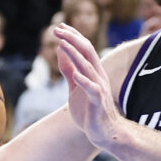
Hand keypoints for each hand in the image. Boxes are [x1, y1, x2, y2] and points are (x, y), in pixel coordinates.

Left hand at [53, 24, 124, 149]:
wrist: (103, 133)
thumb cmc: (89, 110)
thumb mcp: (75, 87)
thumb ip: (68, 70)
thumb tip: (61, 50)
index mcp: (93, 72)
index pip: (84, 48)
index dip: (72, 37)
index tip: (59, 26)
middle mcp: (98, 77)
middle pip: (87, 53)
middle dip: (72, 40)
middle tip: (57, 30)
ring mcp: (99, 89)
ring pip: (88, 68)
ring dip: (75, 56)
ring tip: (63, 45)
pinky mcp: (98, 103)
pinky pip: (93, 90)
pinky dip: (85, 82)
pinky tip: (76, 76)